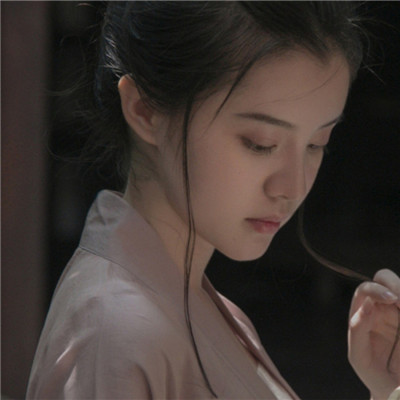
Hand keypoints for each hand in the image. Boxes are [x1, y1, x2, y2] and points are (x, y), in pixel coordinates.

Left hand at [348, 269, 399, 399]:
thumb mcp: (359, 357)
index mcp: (365, 312)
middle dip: (395, 284)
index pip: (367, 288)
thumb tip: (367, 306)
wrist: (392, 392)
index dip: (376, 289)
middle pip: (386, 278)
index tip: (392, 299)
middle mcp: (384, 307)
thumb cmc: (372, 372)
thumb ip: (357, 330)